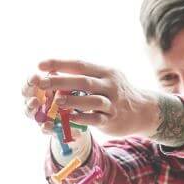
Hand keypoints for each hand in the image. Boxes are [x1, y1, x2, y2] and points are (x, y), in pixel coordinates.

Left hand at [24, 60, 161, 137]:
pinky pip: (96, 119)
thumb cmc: (116, 93)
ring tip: (56, 100)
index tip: (40, 64)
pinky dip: (83, 118)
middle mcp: (110, 85)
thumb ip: (86, 76)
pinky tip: (70, 118)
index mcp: (105, 72)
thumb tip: (56, 72)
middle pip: (83, 81)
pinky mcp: (112, 119)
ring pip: (92, 100)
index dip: (59, 64)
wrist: (143, 111)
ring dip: (73, 100)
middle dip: (61, 81)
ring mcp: (112, 103)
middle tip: (42, 83)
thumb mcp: (106, 79)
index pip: (80, 64)